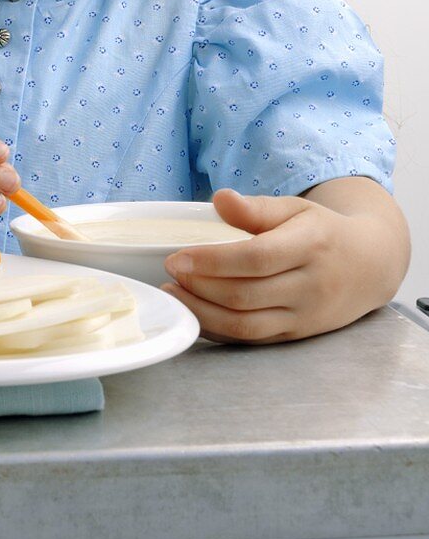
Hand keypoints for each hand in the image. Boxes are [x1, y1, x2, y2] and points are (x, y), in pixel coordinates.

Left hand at [160, 188, 383, 344]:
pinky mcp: (296, 335)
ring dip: (203, 312)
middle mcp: (311, 285)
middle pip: (246, 295)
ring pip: (245, 325)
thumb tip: (219, 199)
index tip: (178, 256)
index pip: (256, 258)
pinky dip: (218, 330)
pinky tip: (195, 313)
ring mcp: (305, 316)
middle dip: (199, 286)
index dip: (212, 260)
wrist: (369, 266)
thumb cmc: (322, 232)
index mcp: (310, 245)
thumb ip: (256, 207)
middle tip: (170, 271)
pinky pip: (251, 339)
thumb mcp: (295, 209)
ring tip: (174, 294)